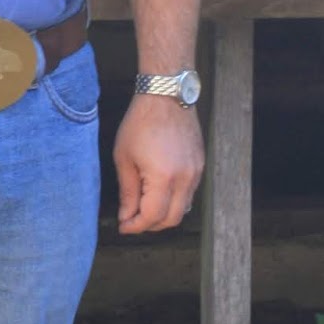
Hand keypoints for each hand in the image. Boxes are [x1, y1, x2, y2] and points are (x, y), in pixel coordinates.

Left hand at [113, 94, 203, 234]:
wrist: (166, 96)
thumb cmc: (140, 123)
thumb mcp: (124, 158)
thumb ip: (127, 191)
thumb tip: (126, 216)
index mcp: (163, 177)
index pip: (152, 217)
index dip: (136, 226)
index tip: (123, 226)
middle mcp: (185, 179)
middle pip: (171, 219)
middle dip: (150, 225)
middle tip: (131, 220)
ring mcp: (196, 172)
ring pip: (183, 208)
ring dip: (163, 214)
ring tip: (142, 206)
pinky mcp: (200, 165)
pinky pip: (189, 194)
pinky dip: (174, 200)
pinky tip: (157, 192)